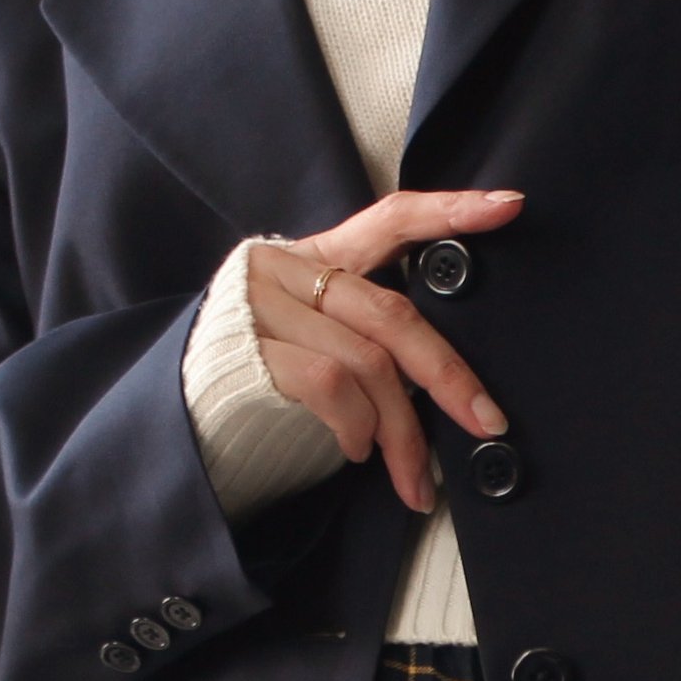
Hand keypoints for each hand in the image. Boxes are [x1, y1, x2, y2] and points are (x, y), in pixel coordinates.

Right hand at [246, 189, 520, 513]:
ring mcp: (264, 308)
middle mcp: (286, 270)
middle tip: (486, 420)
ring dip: (399, 432)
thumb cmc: (257, 382)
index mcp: (312, 258)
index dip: (449, 212)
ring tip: (407, 473)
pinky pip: (332, 384)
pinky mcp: (251, 351)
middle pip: (392, 314)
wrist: (173, 416)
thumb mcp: (311, 337)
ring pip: (368, 363)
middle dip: (447, 376)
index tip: (507, 206)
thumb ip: (364, 330)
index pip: (389, 218)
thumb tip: (446, 377)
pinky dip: (357, 427)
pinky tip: (357, 452)